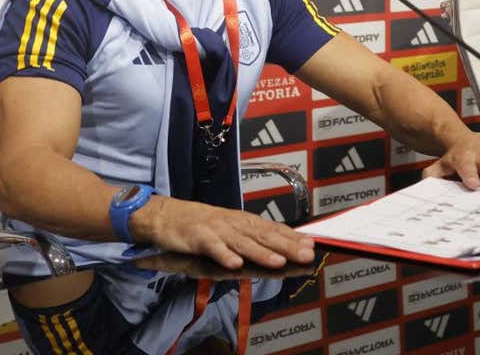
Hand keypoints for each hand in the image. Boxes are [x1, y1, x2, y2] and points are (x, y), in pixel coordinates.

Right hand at [135, 197, 313, 269]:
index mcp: (244, 222)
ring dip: (261, 253)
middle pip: (264, 236)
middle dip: (286, 246)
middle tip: (306, 254)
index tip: (313, 245)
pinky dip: (224, 255)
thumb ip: (253, 239)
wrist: (166, 215)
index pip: (274, 229)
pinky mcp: (198, 238)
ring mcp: (216, 230)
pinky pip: (213, 248)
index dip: (293, 238)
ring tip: (279, 262)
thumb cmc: (202, 225)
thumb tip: (281, 248)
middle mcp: (234, 224)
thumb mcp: (230, 229)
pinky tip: (235, 265)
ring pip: (242, 243)